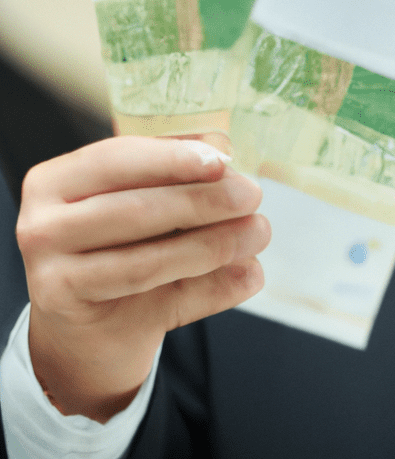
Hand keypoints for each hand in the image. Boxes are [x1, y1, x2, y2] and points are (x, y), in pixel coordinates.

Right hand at [16, 135, 270, 421]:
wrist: (85, 330)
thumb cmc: (117, 245)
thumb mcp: (135, 200)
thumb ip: (172, 178)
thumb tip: (227, 156)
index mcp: (57, 182)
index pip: (116, 160)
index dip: (172, 158)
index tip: (221, 160)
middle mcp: (44, 227)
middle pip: (136, 210)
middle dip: (204, 202)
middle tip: (253, 196)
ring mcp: (53, 280)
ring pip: (148, 262)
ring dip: (215, 246)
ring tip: (258, 233)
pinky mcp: (84, 324)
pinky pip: (162, 303)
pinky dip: (215, 288)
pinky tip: (250, 274)